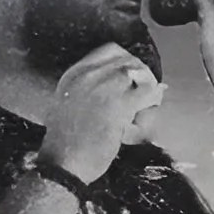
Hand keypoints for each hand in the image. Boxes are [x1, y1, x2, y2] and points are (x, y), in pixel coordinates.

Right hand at [40, 43, 164, 183]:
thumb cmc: (65, 144)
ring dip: (148, 90)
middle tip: (145, 94)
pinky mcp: (119, 105)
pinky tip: (145, 117)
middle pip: (129, 61)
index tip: (132, 77)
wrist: (63, 163)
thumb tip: (118, 90)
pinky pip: (148, 95)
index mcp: (74, 74)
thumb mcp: (68, 106)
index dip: (127, 61)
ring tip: (145, 108)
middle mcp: (89, 75)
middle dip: (141, 76)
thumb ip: (87, 93)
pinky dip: (151, 105)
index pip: (109, 50)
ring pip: (141, 76)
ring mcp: (104, 87)